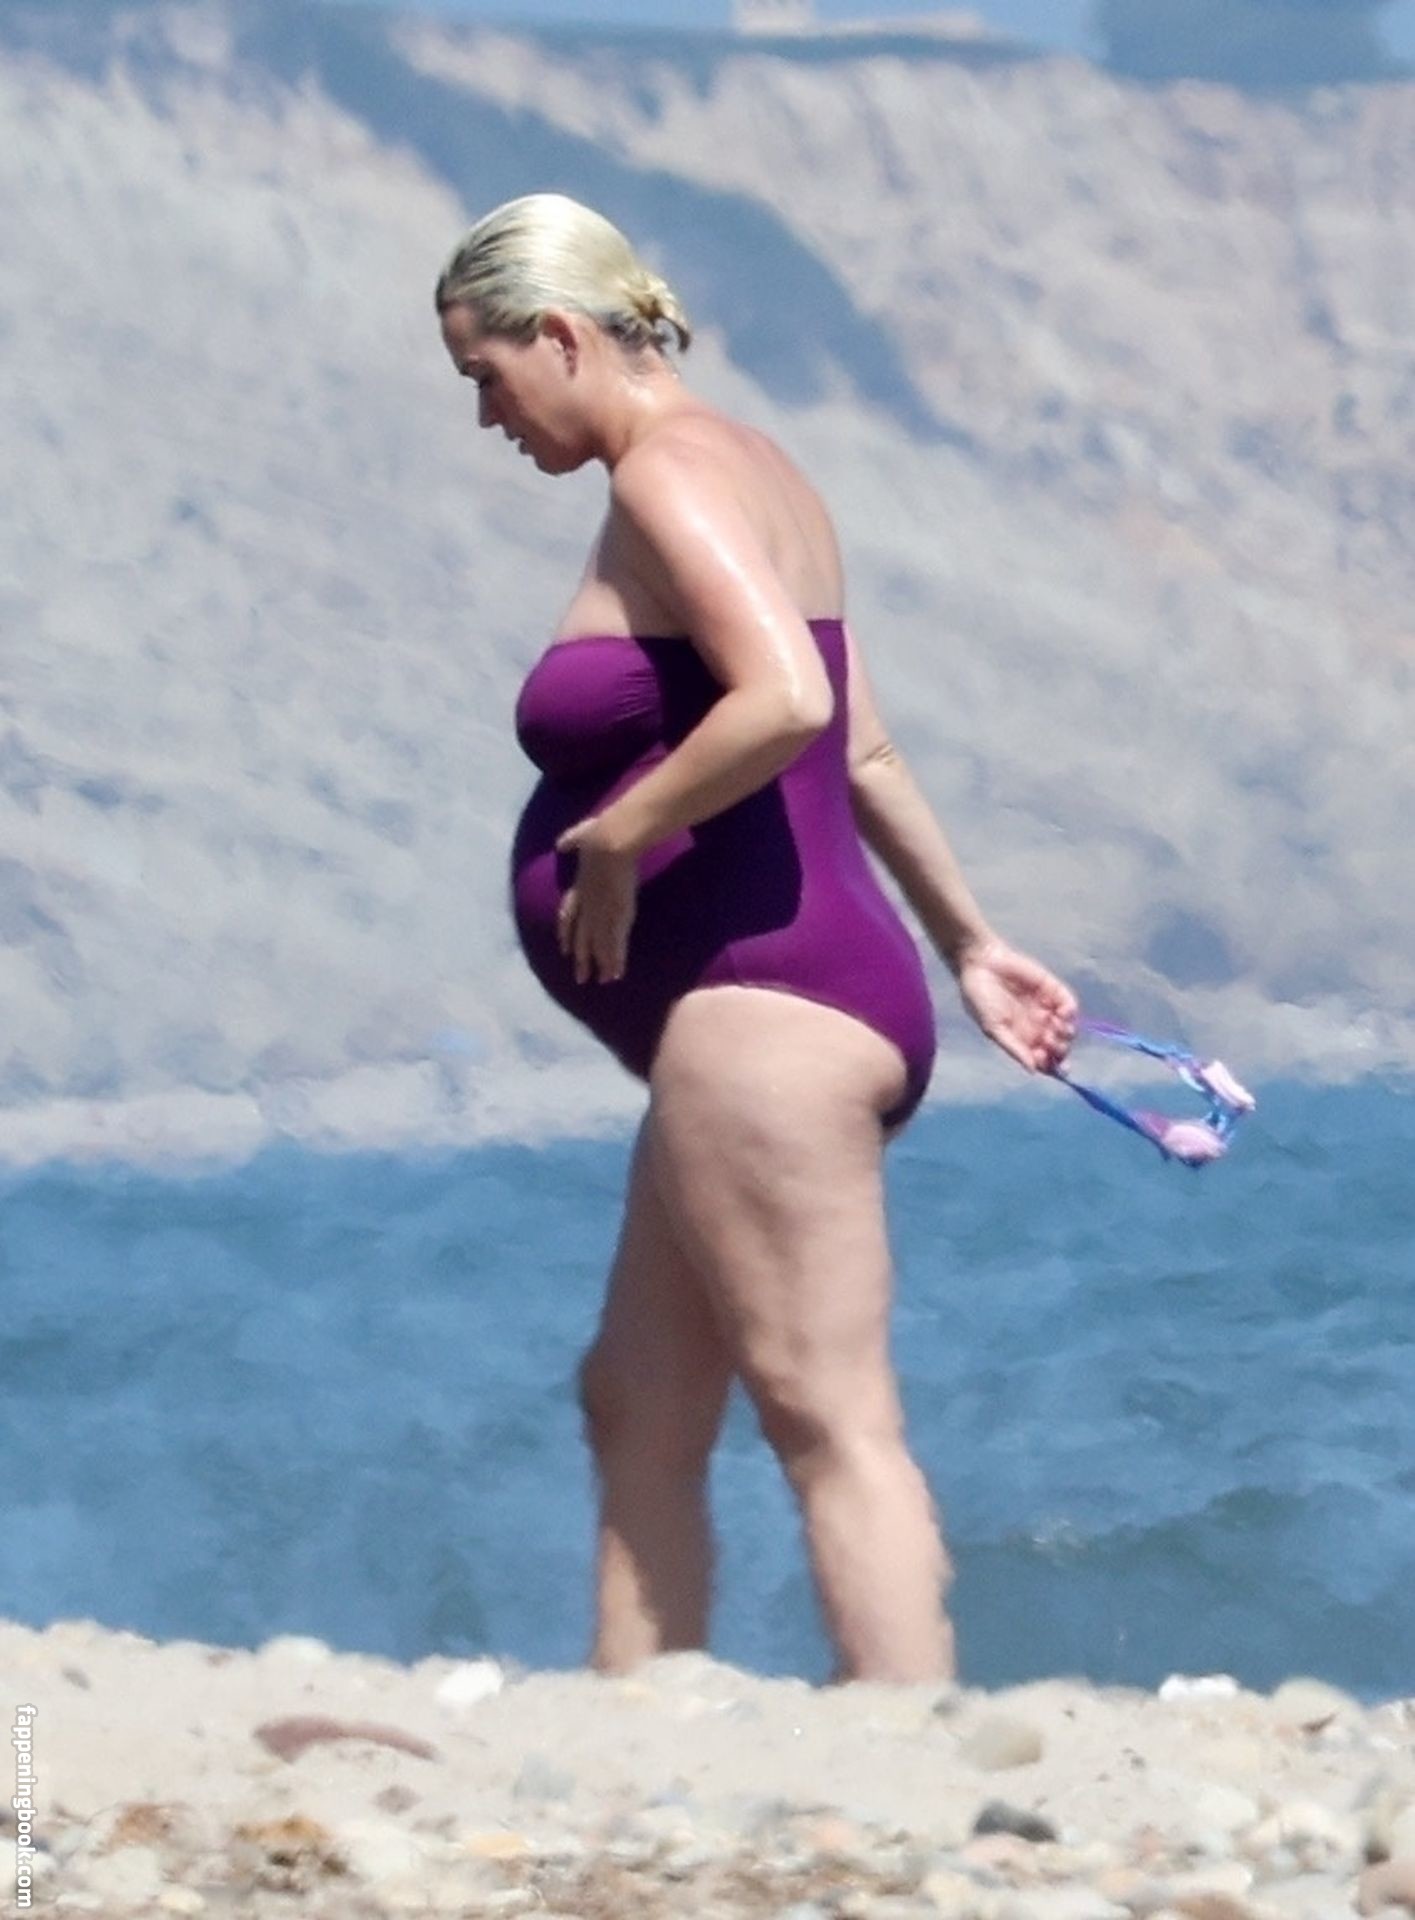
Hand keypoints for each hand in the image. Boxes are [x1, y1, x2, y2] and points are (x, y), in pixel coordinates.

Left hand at [555, 817, 638, 985]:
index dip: (566, 932)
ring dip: (599, 964)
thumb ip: (571, 840)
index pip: (569, 915)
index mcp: (580, 886)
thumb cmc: (600, 832)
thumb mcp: (581, 835)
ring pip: (599, 944)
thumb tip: (561, 843)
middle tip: (580, 977)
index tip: (564, 947)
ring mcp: (602, 911)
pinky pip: (615, 943)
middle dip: (581, 958)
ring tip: (601, 981)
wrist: (611, 840)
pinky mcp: (617, 914)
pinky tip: (615, 974)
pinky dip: (615, 959)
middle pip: (582, 937)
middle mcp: (588, 904)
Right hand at [956, 936, 1077, 1074]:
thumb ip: (1013, 1048)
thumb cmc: (981, 998)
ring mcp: (1047, 1008)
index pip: (1043, 1059)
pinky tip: (1062, 1013)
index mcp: (1022, 1039)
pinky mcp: (1052, 990)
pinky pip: (1069, 1004)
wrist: (981, 964)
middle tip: (1051, 1045)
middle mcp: (1037, 1026)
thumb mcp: (993, 1028)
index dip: (1050, 1065)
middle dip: (1059, 1051)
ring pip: (1067, 1028)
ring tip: (1056, 1030)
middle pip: (1059, 1047)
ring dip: (1067, 1033)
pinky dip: (1070, 1011)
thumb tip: (1032, 1070)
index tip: (1049, 1065)